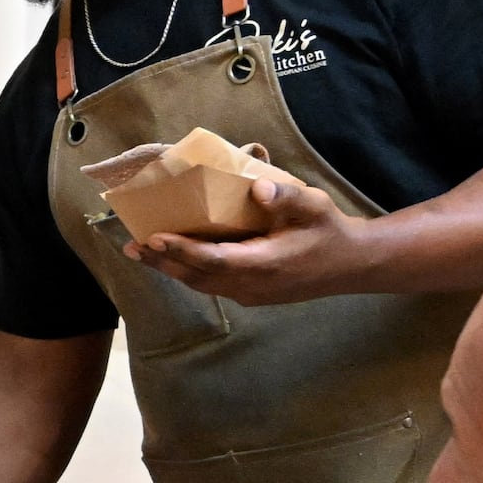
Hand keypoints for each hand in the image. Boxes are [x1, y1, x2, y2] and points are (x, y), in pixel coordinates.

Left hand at [126, 169, 383, 305]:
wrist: (351, 264)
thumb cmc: (330, 231)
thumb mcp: (314, 206)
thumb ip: (287, 197)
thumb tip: (259, 189)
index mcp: (264, 264)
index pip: (213, 260)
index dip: (182, 250)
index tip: (153, 238)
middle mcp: (252, 285)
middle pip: (198, 276)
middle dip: (163, 262)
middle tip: (131, 246)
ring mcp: (251, 293)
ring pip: (202, 284)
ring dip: (171, 269)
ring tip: (141, 253)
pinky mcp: (253, 294)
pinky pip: (213, 285)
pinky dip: (189, 273)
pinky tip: (174, 260)